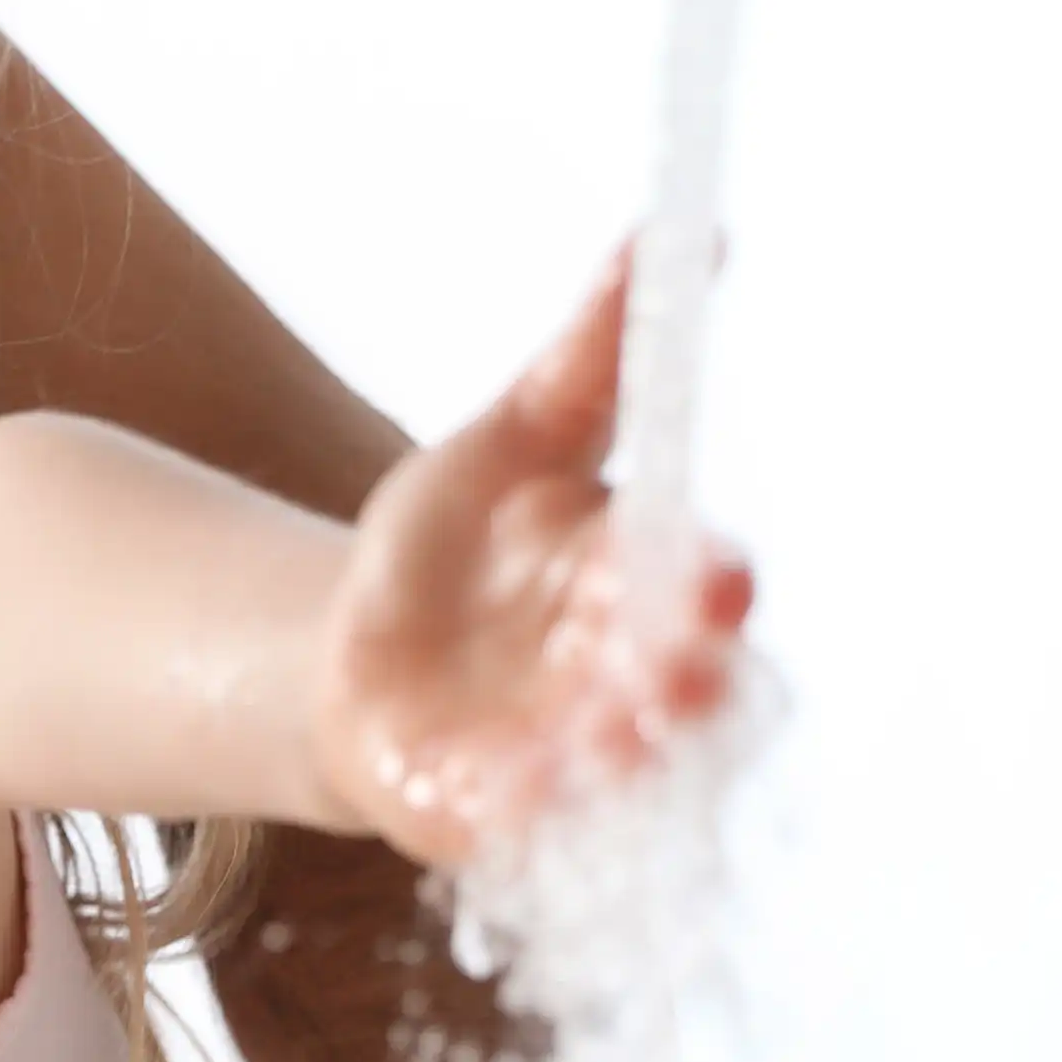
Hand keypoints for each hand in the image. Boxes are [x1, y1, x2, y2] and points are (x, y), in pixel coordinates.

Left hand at [311, 260, 753, 869]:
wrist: (348, 658)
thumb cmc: (454, 545)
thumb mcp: (513, 436)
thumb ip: (593, 350)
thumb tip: (680, 232)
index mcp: (646, 587)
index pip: (704, 588)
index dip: (712, 586)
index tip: (712, 572)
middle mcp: (632, 686)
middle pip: (683, 690)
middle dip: (681, 680)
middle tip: (668, 668)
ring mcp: (574, 764)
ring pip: (620, 772)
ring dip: (614, 758)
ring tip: (595, 740)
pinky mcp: (500, 821)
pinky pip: (526, 829)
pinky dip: (521, 812)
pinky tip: (502, 790)